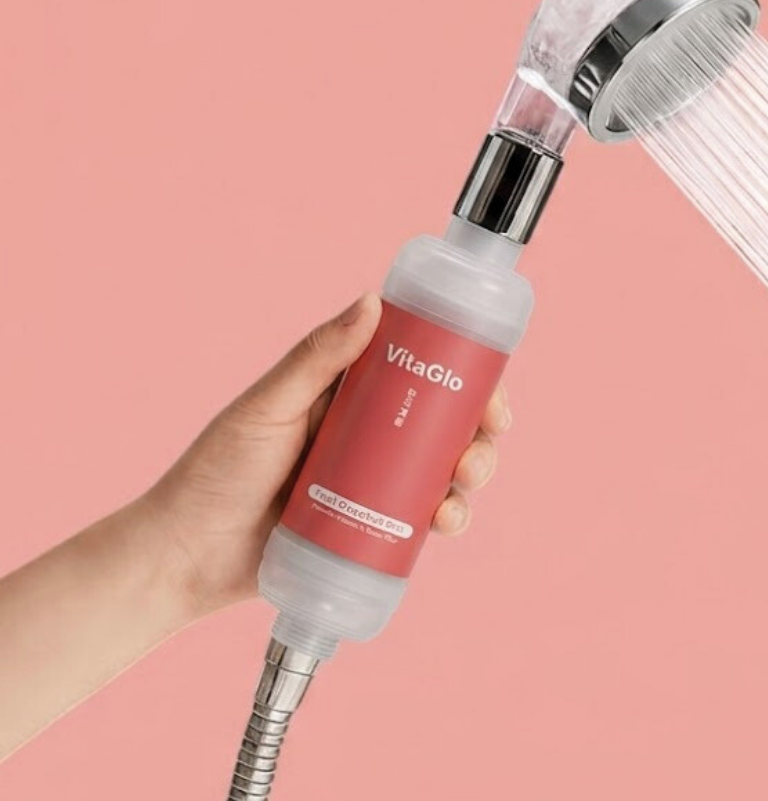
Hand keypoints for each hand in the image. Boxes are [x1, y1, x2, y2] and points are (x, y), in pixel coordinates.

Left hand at [146, 293, 511, 619]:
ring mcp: (369, 484)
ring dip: (469, 474)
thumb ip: (317, 358)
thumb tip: (372, 301)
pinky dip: (445, 517)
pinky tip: (444, 522)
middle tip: (485, 440)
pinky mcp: (368, 529)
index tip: (490, 384)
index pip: (418, 372)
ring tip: (461, 487)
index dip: (464, 374)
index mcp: (346, 395)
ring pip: (441, 471)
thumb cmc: (214, 474)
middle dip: (478, 430)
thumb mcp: (268, 407)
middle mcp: (366, 435)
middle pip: (443, 423)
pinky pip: (419, 519)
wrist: (182, 560)